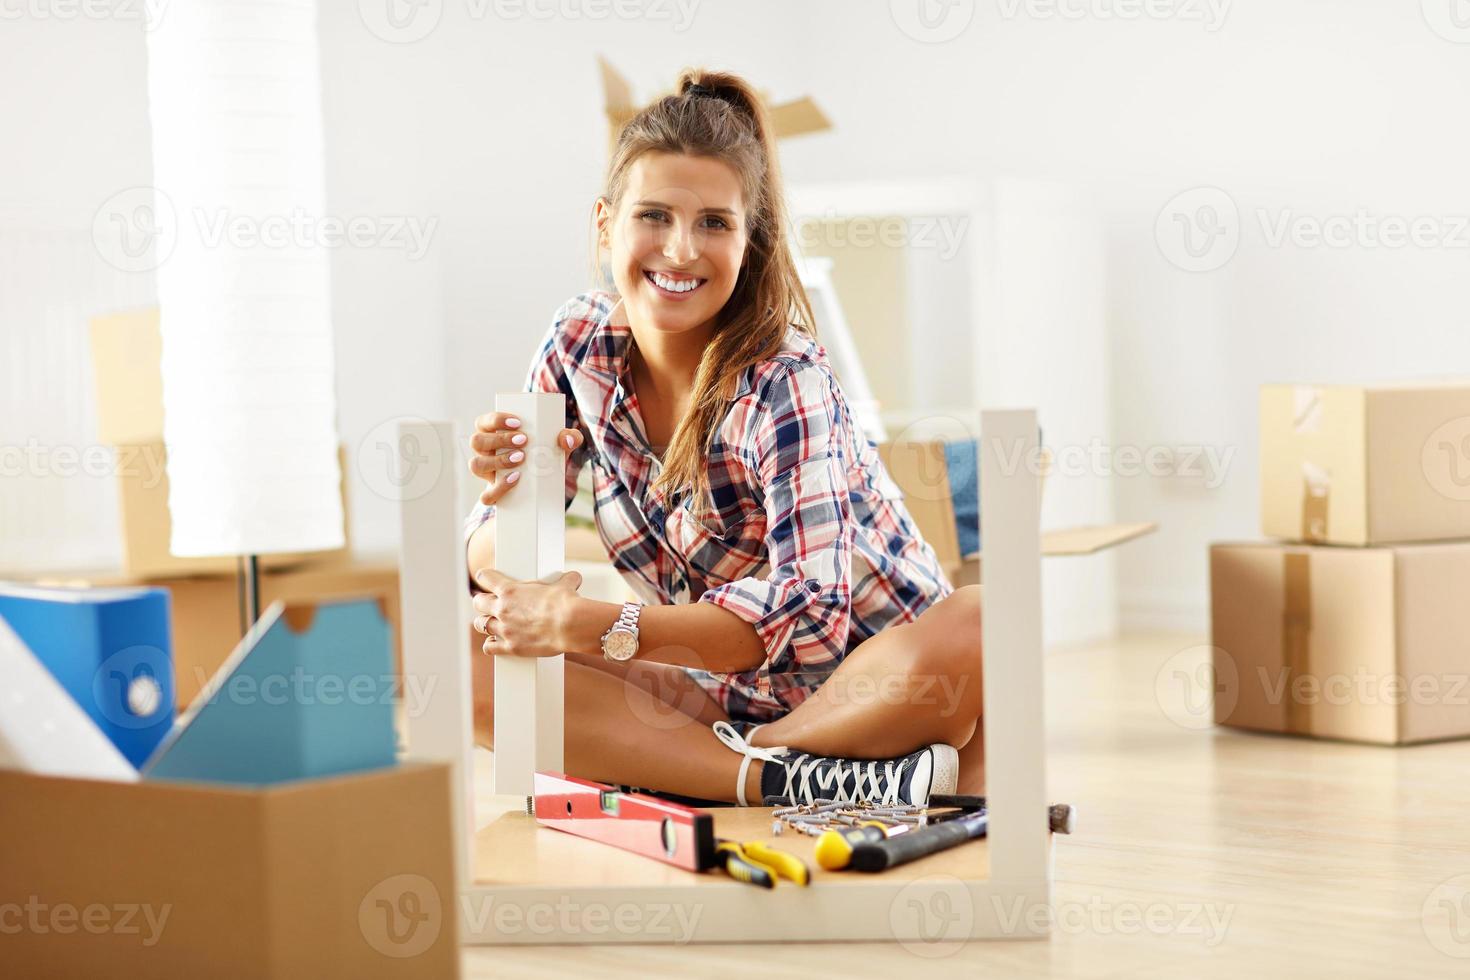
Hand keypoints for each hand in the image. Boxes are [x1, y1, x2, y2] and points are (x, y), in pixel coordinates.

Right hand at [469, 411, 586, 506]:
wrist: (545, 491)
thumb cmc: (545, 459)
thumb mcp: (558, 447)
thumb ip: (568, 437)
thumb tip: (567, 438)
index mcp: (493, 435)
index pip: (484, 422)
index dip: (496, 419)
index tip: (518, 422)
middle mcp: (484, 453)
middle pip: (477, 441)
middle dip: (499, 439)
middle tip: (524, 440)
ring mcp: (486, 474)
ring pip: (476, 465)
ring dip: (497, 460)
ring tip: (521, 458)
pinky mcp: (492, 495)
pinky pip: (485, 495)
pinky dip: (499, 487)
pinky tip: (516, 479)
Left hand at [472, 568, 584, 657]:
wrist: (569, 625)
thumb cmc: (565, 603)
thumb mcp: (564, 585)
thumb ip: (565, 580)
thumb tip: (573, 577)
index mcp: (510, 590)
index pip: (485, 578)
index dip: (485, 577)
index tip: (486, 578)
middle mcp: (502, 609)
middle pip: (478, 602)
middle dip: (481, 601)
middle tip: (487, 602)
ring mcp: (505, 629)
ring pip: (480, 624)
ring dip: (484, 623)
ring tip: (489, 623)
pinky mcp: (511, 646)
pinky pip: (489, 647)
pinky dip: (490, 645)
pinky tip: (494, 643)